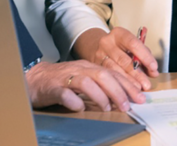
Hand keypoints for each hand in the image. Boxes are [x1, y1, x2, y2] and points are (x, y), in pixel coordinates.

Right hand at [24, 59, 145, 111]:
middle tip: (127, 105)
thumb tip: (123, 97)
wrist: (36, 79)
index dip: (127, 85)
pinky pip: (65, 94)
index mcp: (89, 67)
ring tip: (107, 108)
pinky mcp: (53, 88)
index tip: (139, 96)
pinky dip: (74, 101)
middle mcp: (80, 70)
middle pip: (103, 75)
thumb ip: (101, 85)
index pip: (112, 73)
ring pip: (86, 82)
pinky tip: (80, 108)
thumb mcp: (85, 78)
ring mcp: (66, 78)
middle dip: (118, 91)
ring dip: (100, 96)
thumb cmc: (63, 80)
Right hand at [73, 27, 158, 89]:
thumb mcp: (131, 46)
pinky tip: (126, 91)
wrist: (96, 47)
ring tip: (137, 90)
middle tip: (146, 84)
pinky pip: (108, 77)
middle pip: (123, 59)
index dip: (144, 56)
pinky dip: (119, 85)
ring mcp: (99, 55)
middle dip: (137, 74)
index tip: (153, 67)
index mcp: (118, 34)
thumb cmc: (119, 47)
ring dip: (128, 82)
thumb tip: (153, 72)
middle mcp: (107, 42)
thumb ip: (143, 57)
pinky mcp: (94, 66)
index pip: (133, 43)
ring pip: (114, 71)